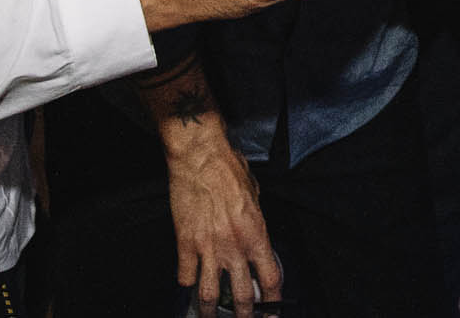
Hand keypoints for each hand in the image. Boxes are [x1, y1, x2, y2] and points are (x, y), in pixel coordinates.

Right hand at [165, 134, 279, 317]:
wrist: (200, 157)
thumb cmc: (229, 168)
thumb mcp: (254, 194)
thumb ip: (255, 220)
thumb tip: (254, 234)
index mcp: (256, 235)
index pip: (271, 279)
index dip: (273, 302)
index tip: (272, 312)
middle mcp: (234, 247)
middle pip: (241, 297)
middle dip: (244, 316)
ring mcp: (208, 248)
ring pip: (209, 295)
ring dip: (210, 311)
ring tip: (210, 317)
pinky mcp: (185, 243)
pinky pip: (185, 276)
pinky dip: (187, 283)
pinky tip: (189, 283)